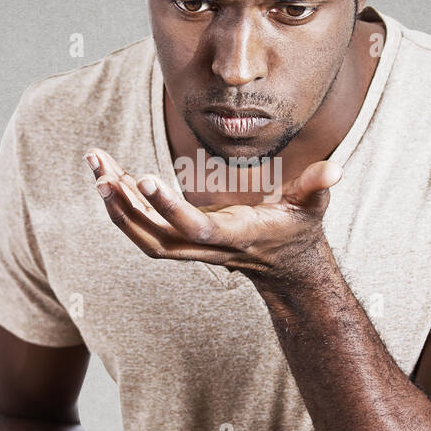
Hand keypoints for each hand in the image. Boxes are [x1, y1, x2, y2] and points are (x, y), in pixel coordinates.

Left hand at [85, 147, 339, 277]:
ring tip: (95, 164)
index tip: (144, 178)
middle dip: (125, 205)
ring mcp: (189, 247)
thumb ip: (318, 187)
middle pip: (155, 236)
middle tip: (100, 169)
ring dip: (115, 203)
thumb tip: (335, 169)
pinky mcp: (180, 241)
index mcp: (234, 236)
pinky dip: (122, 203)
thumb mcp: (312, 207)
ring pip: (142, 234)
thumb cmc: (297, 230)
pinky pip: (143, 227)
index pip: (195, 228)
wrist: (284, 267)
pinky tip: (107, 174)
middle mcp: (205, 247)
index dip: (168, 207)